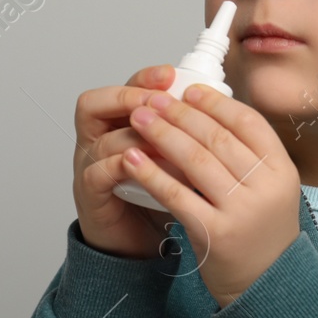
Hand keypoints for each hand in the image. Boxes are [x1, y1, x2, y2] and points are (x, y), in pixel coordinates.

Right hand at [71, 64, 189, 257]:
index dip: (146, 79)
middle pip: (98, 104)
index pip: (125, 89)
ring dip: (137, 137)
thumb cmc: (163, 198)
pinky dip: (123, 167)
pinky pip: (98, 173)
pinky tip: (146, 166)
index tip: (171, 75)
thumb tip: (226, 108)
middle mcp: (99, 140)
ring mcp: (90, 166)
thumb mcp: (181, 160)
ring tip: (167, 140)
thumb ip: (193, 136)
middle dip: (133, 99)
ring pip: (104, 139)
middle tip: (162, 102)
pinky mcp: (90, 194)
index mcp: (121, 124)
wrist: (140, 242)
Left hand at [120, 83, 301, 307]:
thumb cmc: (261, 232)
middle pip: (217, 138)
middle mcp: (265, 188)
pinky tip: (132, 159)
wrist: (266, 285)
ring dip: (162, 134)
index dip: (215, 103)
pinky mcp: (215, 234)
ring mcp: (241, 211)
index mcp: (282, 170)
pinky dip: (151, 174)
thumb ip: (246, 155)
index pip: (248, 123)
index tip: (189, 91)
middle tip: (153, 99)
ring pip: (195, 161)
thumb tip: (205, 113)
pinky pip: (177, 195)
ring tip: (139, 119)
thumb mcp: (269, 188)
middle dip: (180, 114)